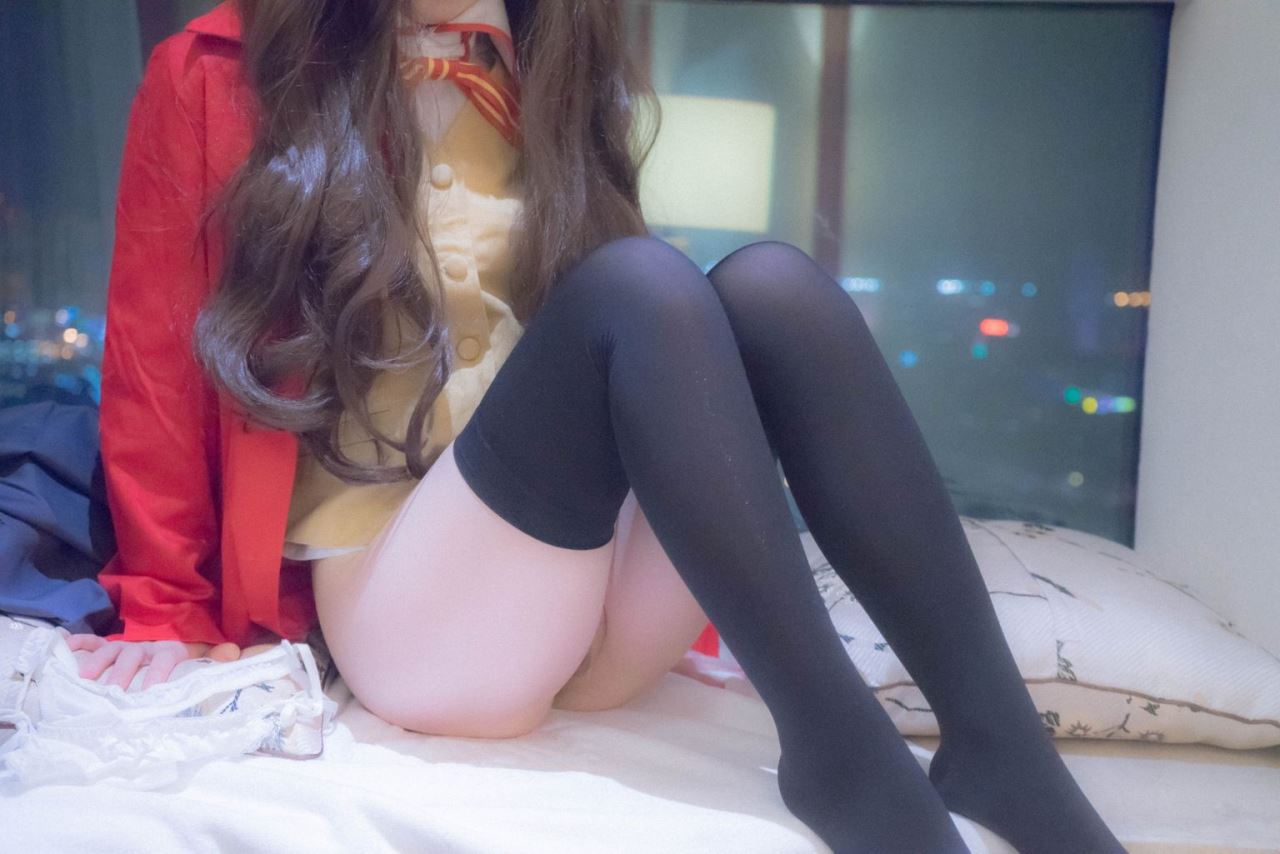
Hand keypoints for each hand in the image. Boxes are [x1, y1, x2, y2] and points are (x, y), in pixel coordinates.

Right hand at [57, 626, 241, 691]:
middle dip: (123, 674)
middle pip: (132, 657)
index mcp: (168, 652)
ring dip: (98, 662)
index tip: (150, 692)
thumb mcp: (199, 663)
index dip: (158, 674)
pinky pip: (91, 642)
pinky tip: (64, 645)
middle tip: (114, 692)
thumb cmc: (179, 665)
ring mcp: (123, 647)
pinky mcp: (106, 647)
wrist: (164, 651)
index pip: (165, 660)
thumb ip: (216, 659)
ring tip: (86, 679)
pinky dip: (78, 642)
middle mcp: (144, 648)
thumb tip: (234, 652)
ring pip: (110, 651)